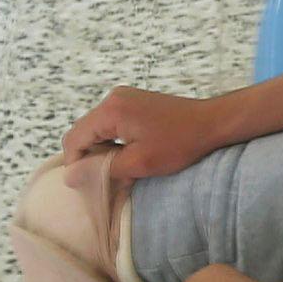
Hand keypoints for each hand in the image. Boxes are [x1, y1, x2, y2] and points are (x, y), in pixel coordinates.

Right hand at [58, 87, 227, 178]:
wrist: (211, 122)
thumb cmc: (179, 143)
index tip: (86, 184)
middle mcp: (112, 99)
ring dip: (100, 150)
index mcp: (111, 110)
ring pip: (95, 128)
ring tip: (117, 169)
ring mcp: (122, 98)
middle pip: (82, 131)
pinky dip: (111, 140)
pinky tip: (125, 155)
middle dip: (87, 156)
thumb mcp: (140, 162)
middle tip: (103, 178)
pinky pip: (109, 123)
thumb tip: (71, 177)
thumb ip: (103, 169)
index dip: (75, 164)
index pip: (74, 138)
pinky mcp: (132, 102)